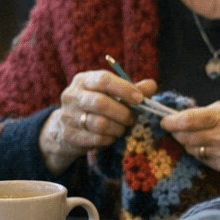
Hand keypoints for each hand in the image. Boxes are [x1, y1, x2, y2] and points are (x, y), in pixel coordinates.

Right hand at [39, 71, 157, 174]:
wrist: (71, 127)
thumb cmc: (99, 106)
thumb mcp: (114, 93)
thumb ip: (134, 89)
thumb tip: (151, 85)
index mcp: (84, 80)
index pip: (103, 80)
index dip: (124, 89)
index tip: (140, 99)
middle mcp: (72, 96)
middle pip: (100, 103)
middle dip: (123, 113)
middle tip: (133, 118)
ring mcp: (67, 116)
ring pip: (99, 123)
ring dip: (118, 128)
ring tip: (122, 128)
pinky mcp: (68, 135)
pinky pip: (96, 139)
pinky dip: (109, 139)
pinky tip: (111, 136)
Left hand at [161, 101, 219, 176]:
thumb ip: (207, 112)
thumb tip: (182, 117)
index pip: (186, 121)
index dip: (170, 122)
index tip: (164, 121)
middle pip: (185, 137)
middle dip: (178, 132)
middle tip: (179, 128)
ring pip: (191, 149)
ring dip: (190, 142)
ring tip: (199, 136)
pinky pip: (203, 159)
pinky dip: (202, 152)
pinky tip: (212, 145)